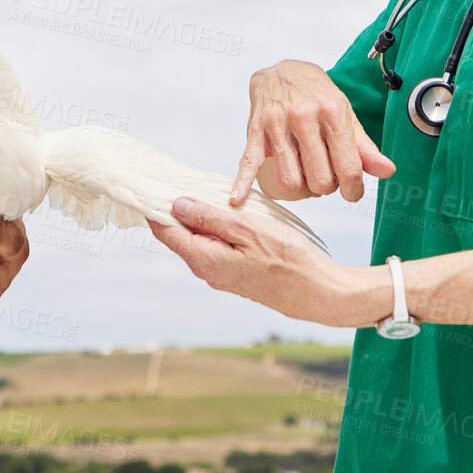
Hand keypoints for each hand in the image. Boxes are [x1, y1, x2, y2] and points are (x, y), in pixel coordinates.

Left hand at [149, 198, 374, 326]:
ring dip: (199, 218)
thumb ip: (209, 218)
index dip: (156, 207)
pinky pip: (215, 247)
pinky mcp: (237, 274)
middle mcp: (207, 271)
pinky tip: (227, 214)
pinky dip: (215, 229)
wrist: (318, 292)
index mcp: (204, 259)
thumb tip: (176, 206)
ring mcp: (222, 275)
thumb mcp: (247, 229)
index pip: (165, 231)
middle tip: (181, 180)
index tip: (153, 185)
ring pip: (199, 241)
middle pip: (180, 236)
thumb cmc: (287, 259)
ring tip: (205, 192)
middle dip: (176, 209)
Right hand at [231, 59, 393, 204]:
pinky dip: (243, 183)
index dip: (353, 189)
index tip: (352, 192)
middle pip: (320, 179)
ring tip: (306, 176)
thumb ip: (365, 147)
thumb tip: (387, 172)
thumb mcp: (346, 115)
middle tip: (326, 176)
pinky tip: (238, 199)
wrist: (284, 70)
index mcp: (332, 112)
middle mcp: (305, 116)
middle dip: (326, 187)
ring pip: (290, 179)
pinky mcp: (256, 129)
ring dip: (301, 188)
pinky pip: (248, 160)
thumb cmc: (318, 95)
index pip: (348, 167)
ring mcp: (277, 123)